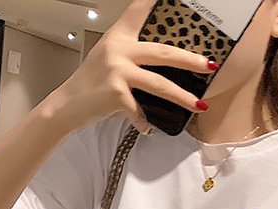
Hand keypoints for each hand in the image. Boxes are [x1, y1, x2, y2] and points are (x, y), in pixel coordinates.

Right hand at [40, 0, 216, 135]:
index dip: (154, 1)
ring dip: (183, 97)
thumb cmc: (91, 86)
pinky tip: (148, 127)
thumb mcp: (109, 61)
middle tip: (210, 65)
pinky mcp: (115, 93)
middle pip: (163, 52)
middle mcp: (118, 50)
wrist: (66, 106)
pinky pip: (140, 111)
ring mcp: (116, 71)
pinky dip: (145, 122)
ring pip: (159, 84)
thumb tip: (168, 69)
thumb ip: (133, 58)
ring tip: (201, 105)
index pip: (139, 11)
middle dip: (190, 60)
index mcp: (118, 38)